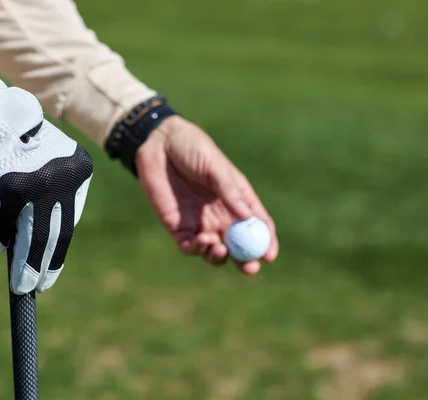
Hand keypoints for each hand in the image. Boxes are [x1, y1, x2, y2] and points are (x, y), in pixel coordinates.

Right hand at [0, 71, 92, 293]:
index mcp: (81, 169)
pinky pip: (4, 224)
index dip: (59, 246)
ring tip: (23, 284)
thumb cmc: (16, 137)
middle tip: (41, 284)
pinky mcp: (8, 186)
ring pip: (34, 235)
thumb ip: (54, 194)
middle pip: (58, 231)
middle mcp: (64, 177)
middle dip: (48, 263)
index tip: (52, 264)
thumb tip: (47, 241)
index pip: (71, 217)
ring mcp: (37, 182)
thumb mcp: (47, 160)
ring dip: (27, 263)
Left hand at [135, 116, 277, 273]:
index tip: (269, 255)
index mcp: (237, 198)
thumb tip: (247, 218)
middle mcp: (221, 214)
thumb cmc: (191, 148)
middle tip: (249, 268)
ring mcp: (200, 222)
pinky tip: (200, 240)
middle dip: (246, 260)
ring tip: (218, 247)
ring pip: (214, 251)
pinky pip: (189, 246)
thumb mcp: (215, 166)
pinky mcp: (177, 226)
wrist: (158, 143)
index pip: (257, 225)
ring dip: (220, 256)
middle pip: (239, 246)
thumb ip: (229, 192)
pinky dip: (197, 249)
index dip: (266, 242)